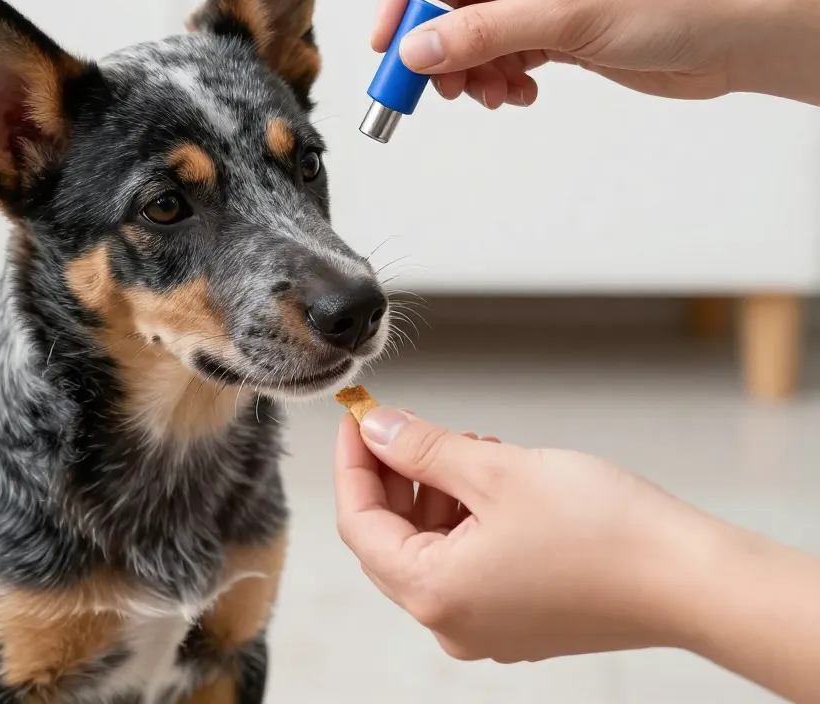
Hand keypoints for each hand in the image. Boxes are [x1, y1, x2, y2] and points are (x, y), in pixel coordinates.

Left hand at [333, 408, 705, 662]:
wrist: (692, 579)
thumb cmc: (604, 531)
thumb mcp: (495, 471)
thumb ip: (422, 450)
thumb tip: (377, 429)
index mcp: (434, 593)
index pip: (359, 524)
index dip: (353, 463)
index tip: (357, 417)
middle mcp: (452, 623)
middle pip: (391, 539)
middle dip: (395, 476)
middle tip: (408, 425)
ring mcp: (486, 627)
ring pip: (431, 547)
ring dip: (436, 493)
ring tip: (469, 448)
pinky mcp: (518, 619)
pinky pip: (467, 563)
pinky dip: (467, 518)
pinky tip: (493, 479)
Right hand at [373, 0, 789, 107]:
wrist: (739, 32)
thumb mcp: (566, 13)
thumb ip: (482, 33)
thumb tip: (416, 50)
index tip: (385, 44)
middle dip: (437, 44)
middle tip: (428, 87)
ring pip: (472, 31)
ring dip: (471, 69)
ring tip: (491, 93)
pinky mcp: (556, 27)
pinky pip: (502, 53)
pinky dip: (500, 77)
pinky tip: (521, 92)